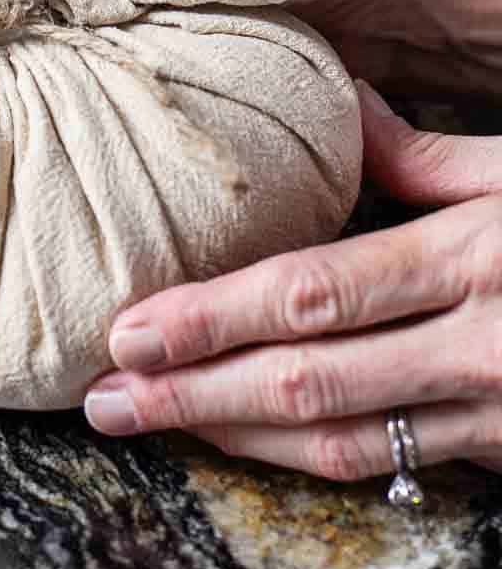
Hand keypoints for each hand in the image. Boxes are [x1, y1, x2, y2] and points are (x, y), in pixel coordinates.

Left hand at [84, 83, 501, 478]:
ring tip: (146, 420)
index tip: (130, 328)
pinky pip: (387, 464)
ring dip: (232, 435)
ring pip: (340, 440)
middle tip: (104, 395)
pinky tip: (239, 437)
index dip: (212, 318)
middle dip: (193, 391)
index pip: (312, 294)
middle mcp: (473, 347)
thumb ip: (427, 156)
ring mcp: (489, 410)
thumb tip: (345, 104)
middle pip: (307, 379)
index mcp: (469, 260)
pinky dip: (304, 453)